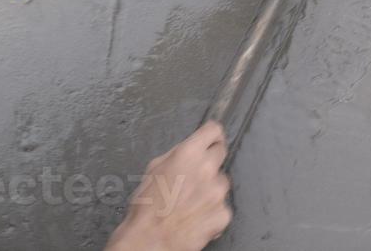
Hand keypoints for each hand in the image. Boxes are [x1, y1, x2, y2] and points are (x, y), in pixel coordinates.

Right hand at [108, 122, 232, 250]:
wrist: (150, 239)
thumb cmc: (147, 207)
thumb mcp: (154, 168)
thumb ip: (176, 155)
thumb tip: (188, 150)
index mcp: (189, 153)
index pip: (213, 130)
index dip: (211, 134)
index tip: (211, 137)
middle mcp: (207, 169)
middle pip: (220, 152)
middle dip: (210, 159)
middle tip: (196, 173)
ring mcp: (217, 192)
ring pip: (221, 182)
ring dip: (210, 187)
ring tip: (190, 200)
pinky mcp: (223, 213)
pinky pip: (222, 206)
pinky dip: (212, 210)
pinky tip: (196, 214)